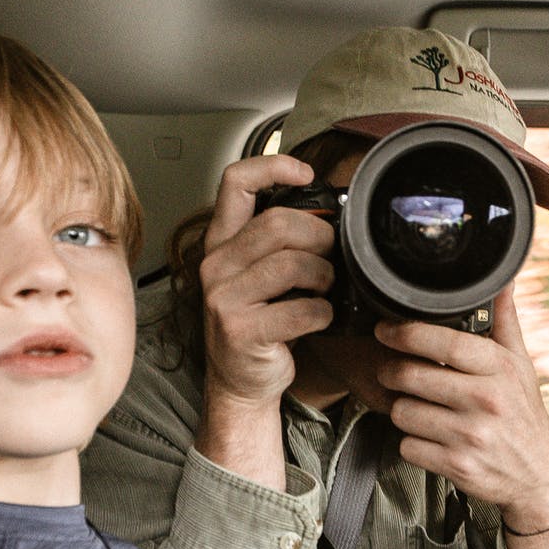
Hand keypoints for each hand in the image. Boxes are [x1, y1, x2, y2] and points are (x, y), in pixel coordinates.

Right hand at [198, 154, 335, 411]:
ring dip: (325, 275)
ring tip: (326, 287)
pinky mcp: (241, 331)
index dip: (274, 167)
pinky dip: (323, 312)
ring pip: (292, 264)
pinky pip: (301, 309)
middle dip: (321, 236)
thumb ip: (281, 243)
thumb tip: (331, 214)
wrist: (241, 382)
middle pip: (279, 224)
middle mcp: (215, 265)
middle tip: (333, 253)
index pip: (235, 182)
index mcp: (221, 242)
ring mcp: (223, 299)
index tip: (307, 175)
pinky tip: (320, 317)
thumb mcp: (261, 275)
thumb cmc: (260, 324)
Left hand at [373, 284, 548, 531]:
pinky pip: (408, 446)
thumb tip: (503, 282)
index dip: (407, 333)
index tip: (385, 329)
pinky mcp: (456, 465)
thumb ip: (505, 323)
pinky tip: (427, 437)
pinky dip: (411, 443)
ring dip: (401, 409)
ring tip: (417, 407)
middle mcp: (485, 401)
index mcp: (499, 370)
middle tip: (392, 371)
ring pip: (403, 412)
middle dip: (392, 372)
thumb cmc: (523, 415)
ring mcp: (470, 435)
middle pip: (411, 375)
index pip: (445, 343)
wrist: (537, 474)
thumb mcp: (520, 366)